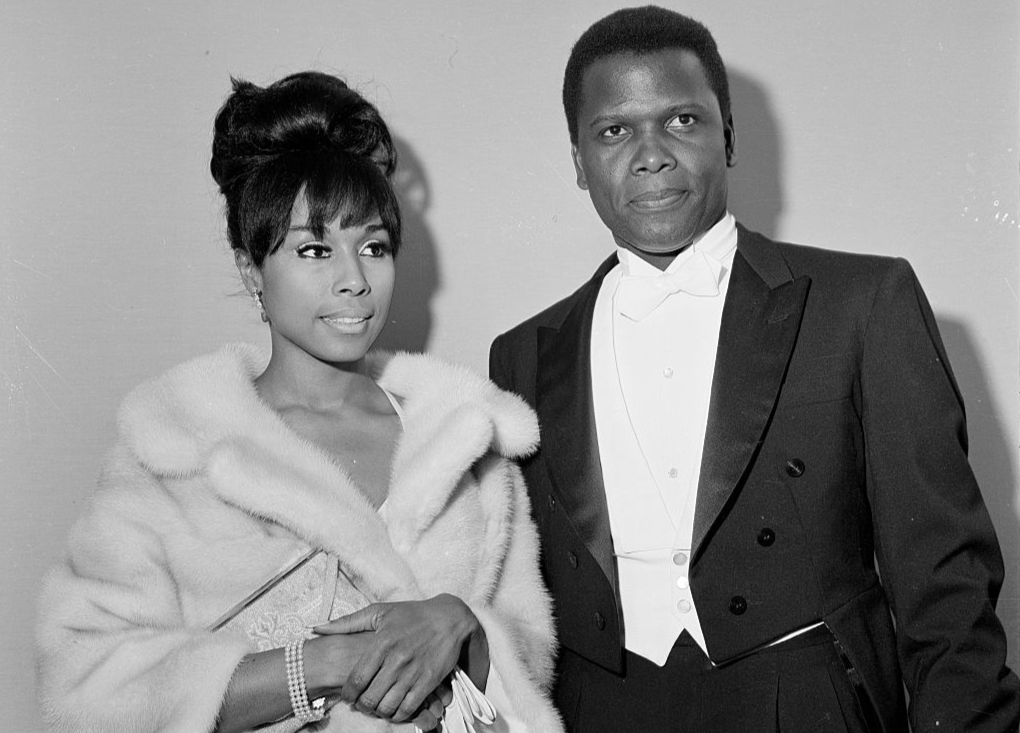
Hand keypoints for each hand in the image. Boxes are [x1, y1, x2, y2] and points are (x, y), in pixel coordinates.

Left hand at [313, 594, 485, 722]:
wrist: (450, 618)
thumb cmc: (412, 614)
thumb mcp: (380, 612)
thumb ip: (346, 622)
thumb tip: (315, 628)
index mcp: (381, 642)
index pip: (356, 679)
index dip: (348, 694)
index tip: (348, 695)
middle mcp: (396, 660)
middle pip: (370, 698)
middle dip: (362, 705)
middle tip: (363, 703)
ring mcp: (413, 672)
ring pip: (387, 706)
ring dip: (379, 711)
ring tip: (378, 706)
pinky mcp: (429, 681)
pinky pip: (408, 708)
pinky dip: (399, 714)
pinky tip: (396, 708)